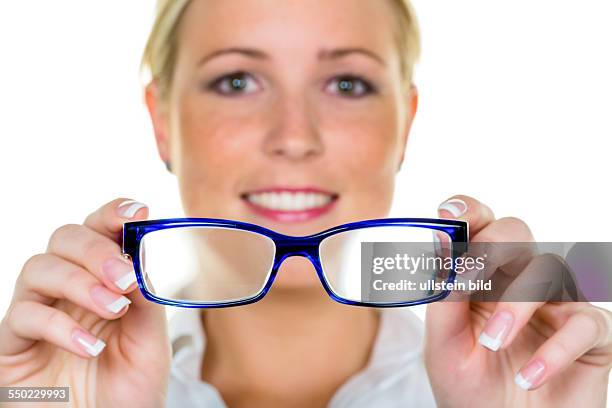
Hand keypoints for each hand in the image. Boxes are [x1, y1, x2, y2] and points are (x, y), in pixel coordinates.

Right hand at [0, 198, 170, 407]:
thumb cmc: (130, 388)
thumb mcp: (150, 341)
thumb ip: (145, 300)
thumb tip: (138, 256)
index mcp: (103, 279)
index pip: (100, 230)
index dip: (114, 213)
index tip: (139, 213)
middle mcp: (68, 288)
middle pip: (65, 238)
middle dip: (97, 250)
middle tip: (126, 277)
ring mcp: (39, 312)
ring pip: (39, 267)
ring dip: (80, 283)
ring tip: (113, 309)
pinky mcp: (13, 343)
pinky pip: (24, 316)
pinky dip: (60, 326)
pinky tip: (90, 345)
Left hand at [425, 195, 611, 407]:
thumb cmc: (469, 389)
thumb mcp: (444, 346)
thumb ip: (443, 300)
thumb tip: (442, 249)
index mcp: (481, 276)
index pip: (479, 225)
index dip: (467, 211)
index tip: (448, 216)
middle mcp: (519, 280)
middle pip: (516, 231)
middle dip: (491, 247)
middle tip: (470, 279)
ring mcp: (556, 304)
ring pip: (549, 269)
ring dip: (516, 304)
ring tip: (491, 343)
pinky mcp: (590, 336)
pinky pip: (586, 321)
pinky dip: (556, 348)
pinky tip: (529, 375)